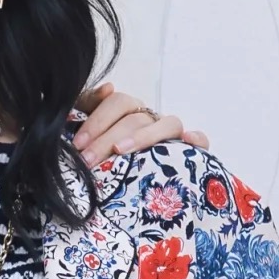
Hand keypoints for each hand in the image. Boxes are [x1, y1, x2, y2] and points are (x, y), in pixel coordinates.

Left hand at [72, 80, 209, 167]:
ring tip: (120, 151)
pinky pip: (201, 141)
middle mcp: (150, 120)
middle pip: (136, 118)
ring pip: (167, 124)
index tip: (78, 144)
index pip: (118, 103)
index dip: (97, 120)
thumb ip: (87, 108)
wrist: (123, 191)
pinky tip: (188, 140)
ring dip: (143, 136)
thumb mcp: (87, 135)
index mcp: (128, 112)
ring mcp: (170, 136)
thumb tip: (108, 88)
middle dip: (107, 138)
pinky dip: (197, 139)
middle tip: (87, 159)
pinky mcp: (189, 153)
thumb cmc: (100, 158)